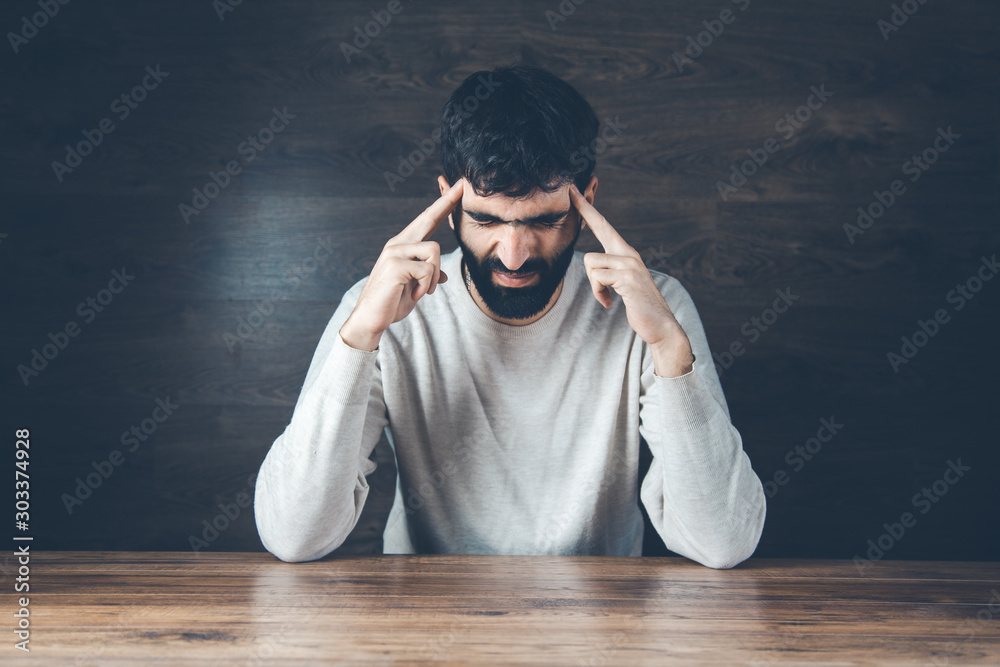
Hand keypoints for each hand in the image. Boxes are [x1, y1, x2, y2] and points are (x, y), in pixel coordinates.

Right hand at [340, 180, 463, 350]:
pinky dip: (426, 286)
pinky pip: (428, 270)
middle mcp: (398, 244)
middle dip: (446, 202)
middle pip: (428, 218)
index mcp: (403, 245)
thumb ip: (427, 276)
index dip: (442, 204)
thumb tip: (444, 276)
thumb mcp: (415, 287)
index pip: (427, 221)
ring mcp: (395, 252)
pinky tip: (415, 295)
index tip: (457, 188)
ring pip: (434, 251)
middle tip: (461, 186)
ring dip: (434, 275)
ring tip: (423, 290)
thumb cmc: (391, 302)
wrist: (371, 319)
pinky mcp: (395, 266)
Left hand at [569, 183, 693, 373]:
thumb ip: (609, 270)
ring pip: (591, 261)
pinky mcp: (628, 277)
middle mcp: (629, 253)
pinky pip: (598, 277)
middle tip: (570, 189)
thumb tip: (592, 265)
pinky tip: (609, 303)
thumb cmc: (639, 305)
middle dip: (585, 208)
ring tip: (606, 296)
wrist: (659, 324)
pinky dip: (599, 293)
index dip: (589, 208)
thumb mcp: (621, 283)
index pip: (604, 226)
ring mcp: (630, 264)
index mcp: (626, 253)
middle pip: (599, 226)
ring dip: (594, 284)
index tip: (574, 192)